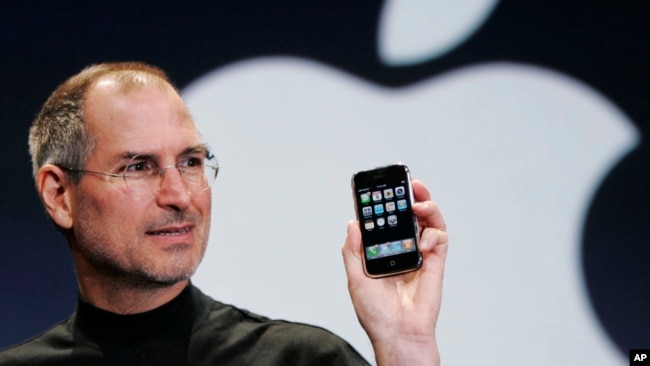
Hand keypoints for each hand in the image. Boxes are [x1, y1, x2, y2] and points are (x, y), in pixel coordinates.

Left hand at [342, 180, 447, 365]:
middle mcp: (402, 249)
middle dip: (410, 196)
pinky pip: (440, 239)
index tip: (381, 188)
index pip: (385, 220)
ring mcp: (420, 254)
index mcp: (382, 251)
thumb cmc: (376, 313)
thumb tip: (353, 223)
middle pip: (409, 215)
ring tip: (419, 200)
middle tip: (408, 184)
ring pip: (428, 221)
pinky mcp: (436, 262)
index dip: (385, 203)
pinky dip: (434, 233)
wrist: (398, 333)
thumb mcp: (355, 278)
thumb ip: (354, 250)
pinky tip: (425, 240)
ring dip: (427, 205)